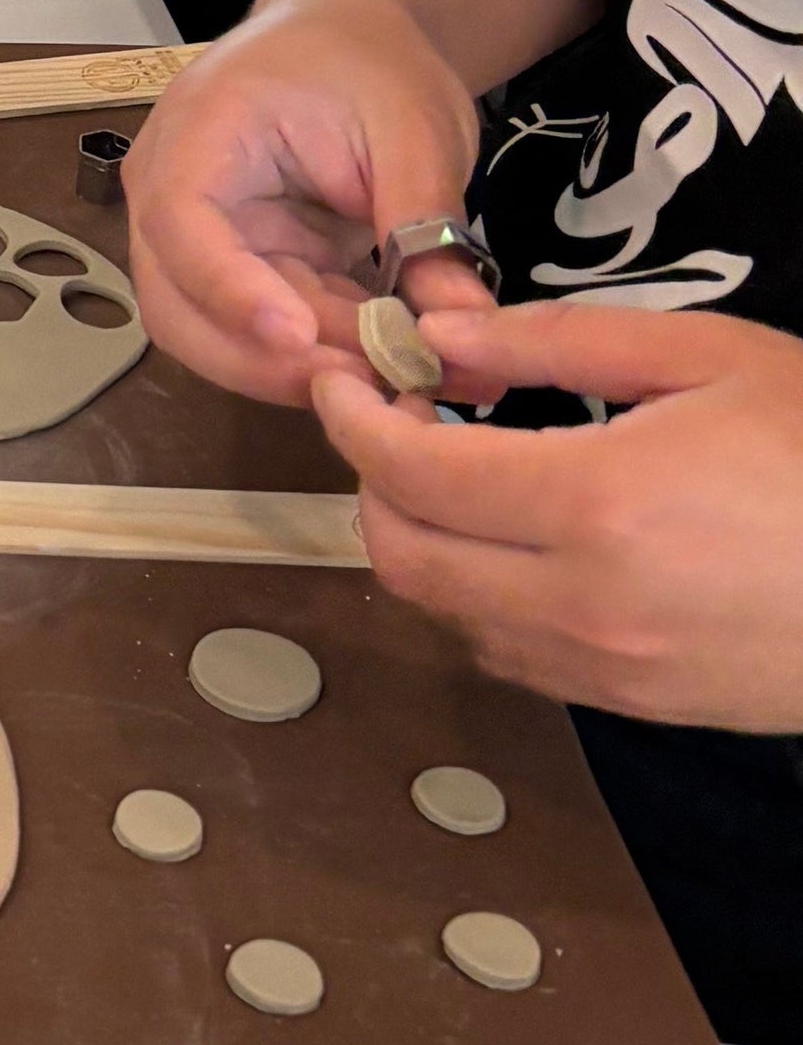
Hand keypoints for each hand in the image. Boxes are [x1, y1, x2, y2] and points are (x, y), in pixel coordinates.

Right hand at [122, 0, 489, 406]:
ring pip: (217, 339)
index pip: (181, 224)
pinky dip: (326, 359)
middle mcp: (173, 194)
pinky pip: (266, 338)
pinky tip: (392, 364)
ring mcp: (200, 241)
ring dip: (303, 370)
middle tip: (370, 383)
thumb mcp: (413, 129)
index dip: (229, 290)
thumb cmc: (366, 60)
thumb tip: (464, 328)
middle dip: (268, 361)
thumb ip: (427, 225)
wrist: (348, 38)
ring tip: (398, 376)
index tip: (298, 337)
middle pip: (178, 306)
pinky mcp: (241, 273)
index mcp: (198, 133)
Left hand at [313, 303, 802, 726]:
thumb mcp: (702, 358)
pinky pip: (512, 657)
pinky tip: (509, 535)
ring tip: (448, 467)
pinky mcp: (641, 707)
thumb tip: (439, 337)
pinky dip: (476, 596)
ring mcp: (613, 671)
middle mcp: (585, 604)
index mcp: (596, 505)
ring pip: (448, 616)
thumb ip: (554, 344)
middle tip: (389, 416)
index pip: (409, 471)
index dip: (351, 417)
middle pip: (403, 558)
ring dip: (420, 542)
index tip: (341, 373)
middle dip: (369, 482)